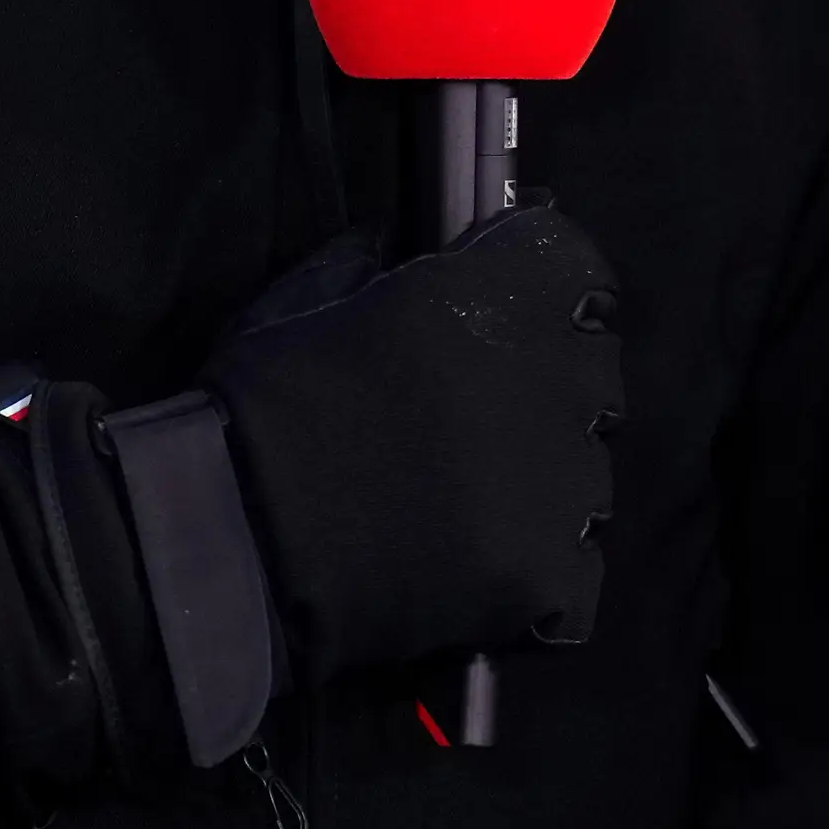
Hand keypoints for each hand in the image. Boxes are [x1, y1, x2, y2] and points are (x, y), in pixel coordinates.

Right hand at [201, 207, 622, 678]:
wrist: (235, 540)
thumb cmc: (267, 406)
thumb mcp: (316, 299)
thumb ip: (382, 271)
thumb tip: (398, 248)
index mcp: (501, 294)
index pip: (580, 274)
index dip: (548, 301)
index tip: (515, 324)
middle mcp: (553, 379)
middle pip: (593, 378)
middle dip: (545, 399)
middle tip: (477, 435)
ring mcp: (561, 483)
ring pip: (588, 481)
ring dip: (543, 492)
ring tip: (467, 518)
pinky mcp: (549, 573)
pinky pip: (575, 575)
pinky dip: (536, 580)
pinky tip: (473, 579)